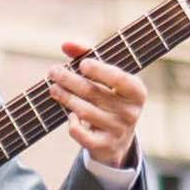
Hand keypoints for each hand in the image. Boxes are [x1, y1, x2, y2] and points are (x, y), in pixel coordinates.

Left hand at [49, 44, 142, 168]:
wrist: (118, 137)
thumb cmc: (109, 96)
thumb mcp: (105, 75)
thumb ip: (86, 54)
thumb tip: (66, 44)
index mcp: (136, 91)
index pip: (120, 79)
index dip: (101, 71)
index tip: (82, 64)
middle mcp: (131, 112)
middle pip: (95, 93)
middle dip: (70, 81)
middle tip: (53, 71)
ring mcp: (119, 130)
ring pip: (86, 112)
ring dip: (66, 98)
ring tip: (53, 88)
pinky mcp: (105, 145)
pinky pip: (84, 136)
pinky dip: (73, 125)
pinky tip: (69, 115)